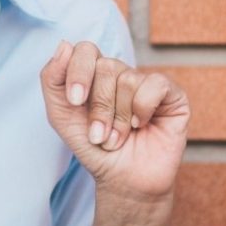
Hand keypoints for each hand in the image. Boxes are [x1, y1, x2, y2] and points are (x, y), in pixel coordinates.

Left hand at [40, 39, 189, 214]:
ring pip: (128, 80)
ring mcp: (147, 83)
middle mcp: (121, 74)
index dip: (79, 73)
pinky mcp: (173, 96)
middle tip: (99, 134)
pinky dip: (142, 109)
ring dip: (119, 118)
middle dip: (99, 107)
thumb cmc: (92, 147)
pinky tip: (141, 126)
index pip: (86, 50)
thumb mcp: (60, 115)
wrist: (120, 180)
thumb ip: (52, 79)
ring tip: (117, 138)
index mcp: (94, 73)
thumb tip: (64, 45)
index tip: (75, 102)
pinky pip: (154, 84)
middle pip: (106, 67)